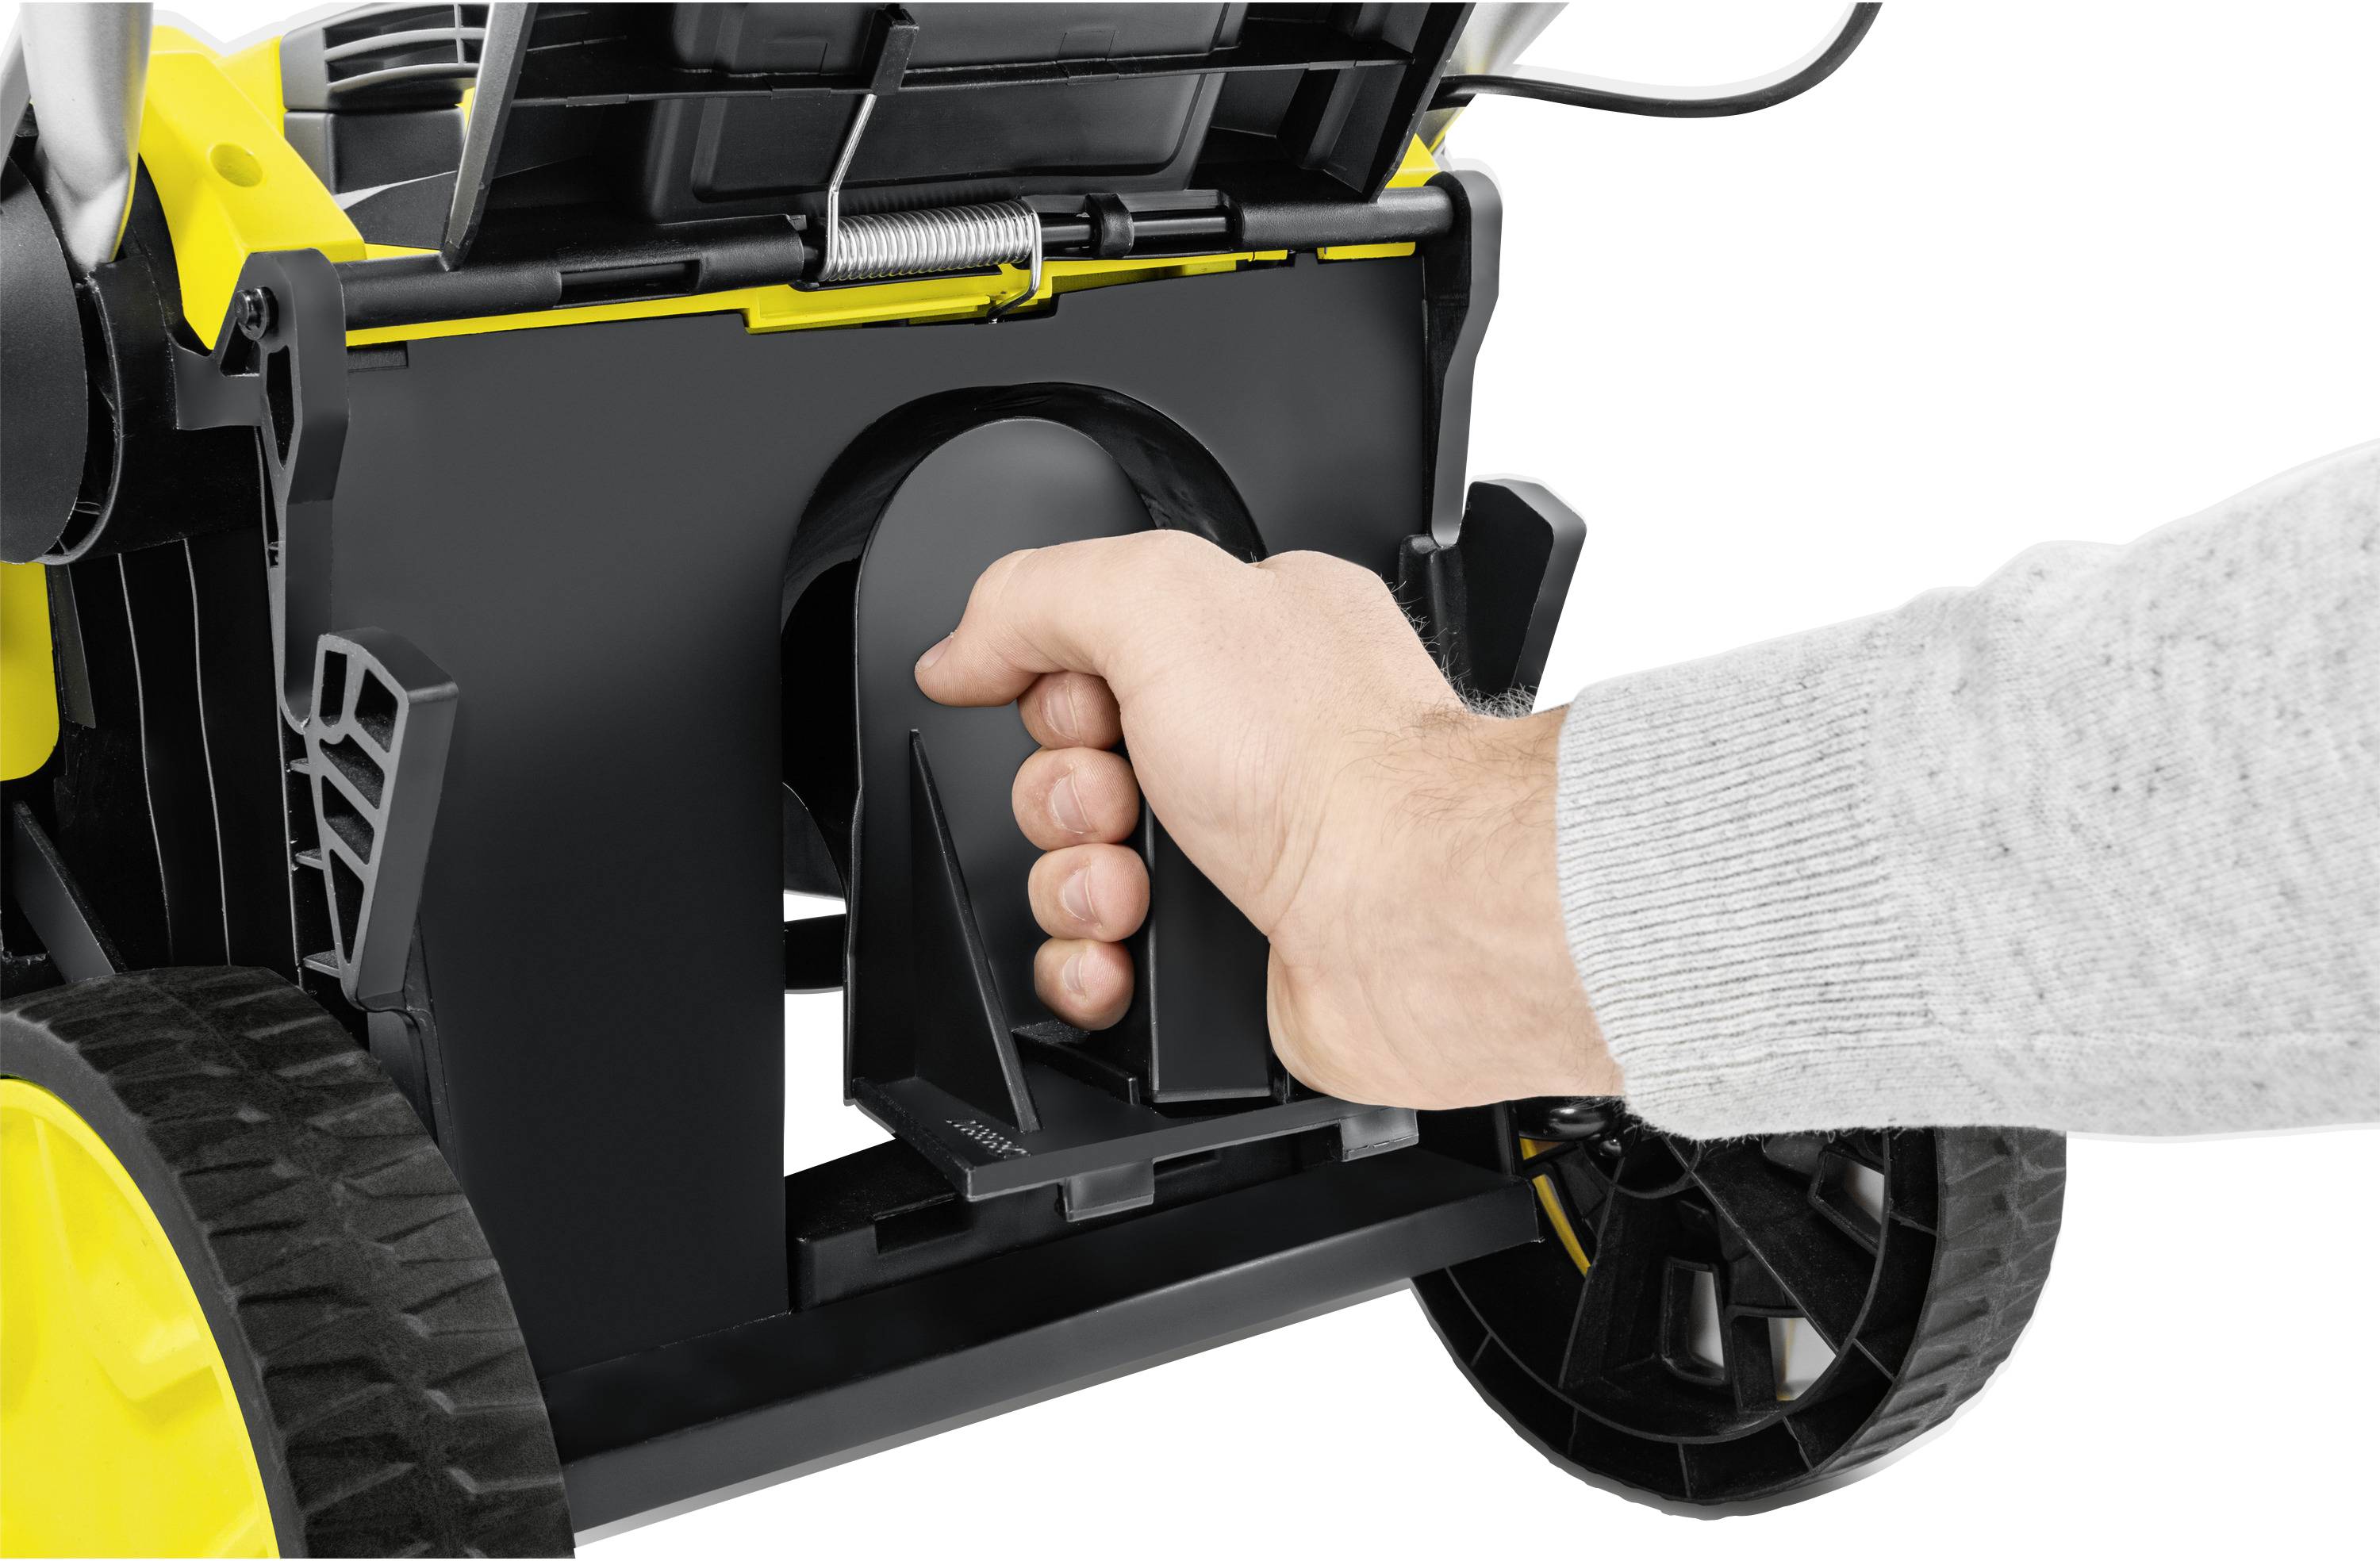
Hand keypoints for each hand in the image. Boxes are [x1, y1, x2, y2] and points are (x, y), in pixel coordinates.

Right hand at [914, 529, 1617, 1109]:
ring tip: (1134, 884)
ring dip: (1073, 882)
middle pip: (1064, 767)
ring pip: (1071, 870)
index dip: (1056, 684)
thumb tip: (959, 648)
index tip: (1085, 701)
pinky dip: (1091, 964)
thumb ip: (1036, 595)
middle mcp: (1245, 744)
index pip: (1085, 648)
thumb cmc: (1335, 764)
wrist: (1413, 918)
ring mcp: (1235, 855)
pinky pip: (1097, 961)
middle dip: (1061, 794)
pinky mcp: (1222, 955)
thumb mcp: (1160, 600)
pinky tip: (1129, 950)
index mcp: (1244, 638)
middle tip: (1122, 796)